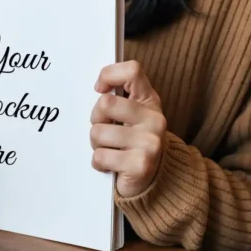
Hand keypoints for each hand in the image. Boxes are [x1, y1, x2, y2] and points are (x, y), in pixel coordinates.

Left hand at [91, 60, 166, 198]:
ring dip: (95, 143)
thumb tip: (98, 87)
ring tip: (108, 148)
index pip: (132, 71)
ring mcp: (149, 142)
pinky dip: (98, 162)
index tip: (99, 89)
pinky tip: (110, 164)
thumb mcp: (134, 113)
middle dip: (95, 118)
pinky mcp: (140, 165)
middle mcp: (154, 118)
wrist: (154, 179)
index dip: (109, 75)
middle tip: (102, 128)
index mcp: (149, 100)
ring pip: (98, 132)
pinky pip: (100, 156)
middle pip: (105, 103)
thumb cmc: (134, 140)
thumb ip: (119, 96)